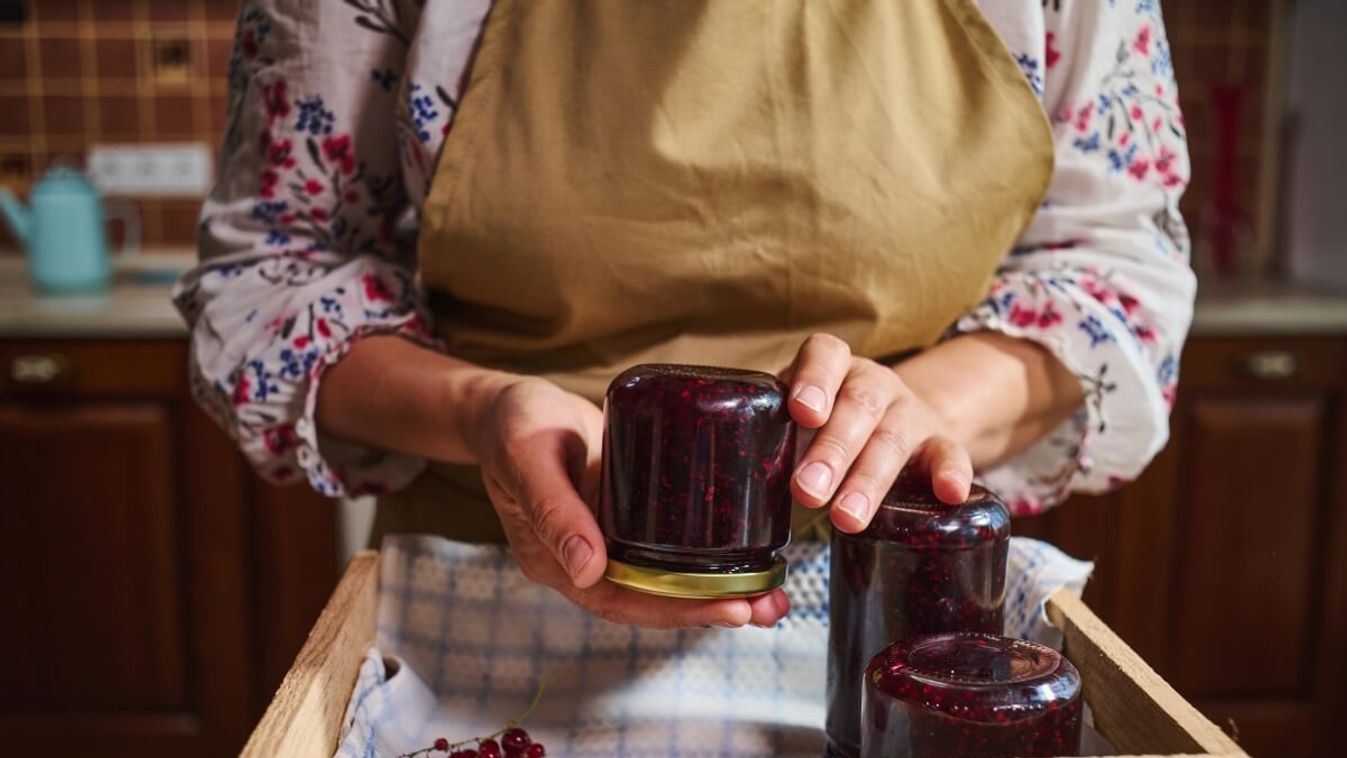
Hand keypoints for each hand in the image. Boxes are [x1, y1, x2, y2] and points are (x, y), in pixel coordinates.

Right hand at [471, 376, 790, 628]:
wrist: (510, 405)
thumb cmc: (513, 425)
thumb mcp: (528, 457)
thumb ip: (555, 509)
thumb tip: (588, 568)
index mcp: (557, 561)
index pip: (623, 600)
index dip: (677, 609)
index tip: (729, 609)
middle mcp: (586, 560)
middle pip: (653, 599)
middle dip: (712, 607)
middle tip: (767, 605)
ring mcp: (609, 540)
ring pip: (667, 578)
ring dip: (718, 589)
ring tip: (771, 592)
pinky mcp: (629, 516)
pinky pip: (670, 546)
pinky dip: (707, 555)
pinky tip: (746, 553)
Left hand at [785, 334, 973, 532]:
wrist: (895, 425)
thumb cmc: (825, 428)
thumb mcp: (797, 422)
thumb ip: (770, 438)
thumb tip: (724, 489)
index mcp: (832, 368)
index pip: (824, 355)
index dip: (813, 380)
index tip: (801, 411)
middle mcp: (872, 383)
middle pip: (857, 406)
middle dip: (831, 450)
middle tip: (806, 491)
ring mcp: (909, 412)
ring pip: (893, 438)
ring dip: (869, 479)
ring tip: (846, 518)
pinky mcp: (939, 441)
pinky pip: (950, 453)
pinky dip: (952, 473)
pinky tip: (949, 494)